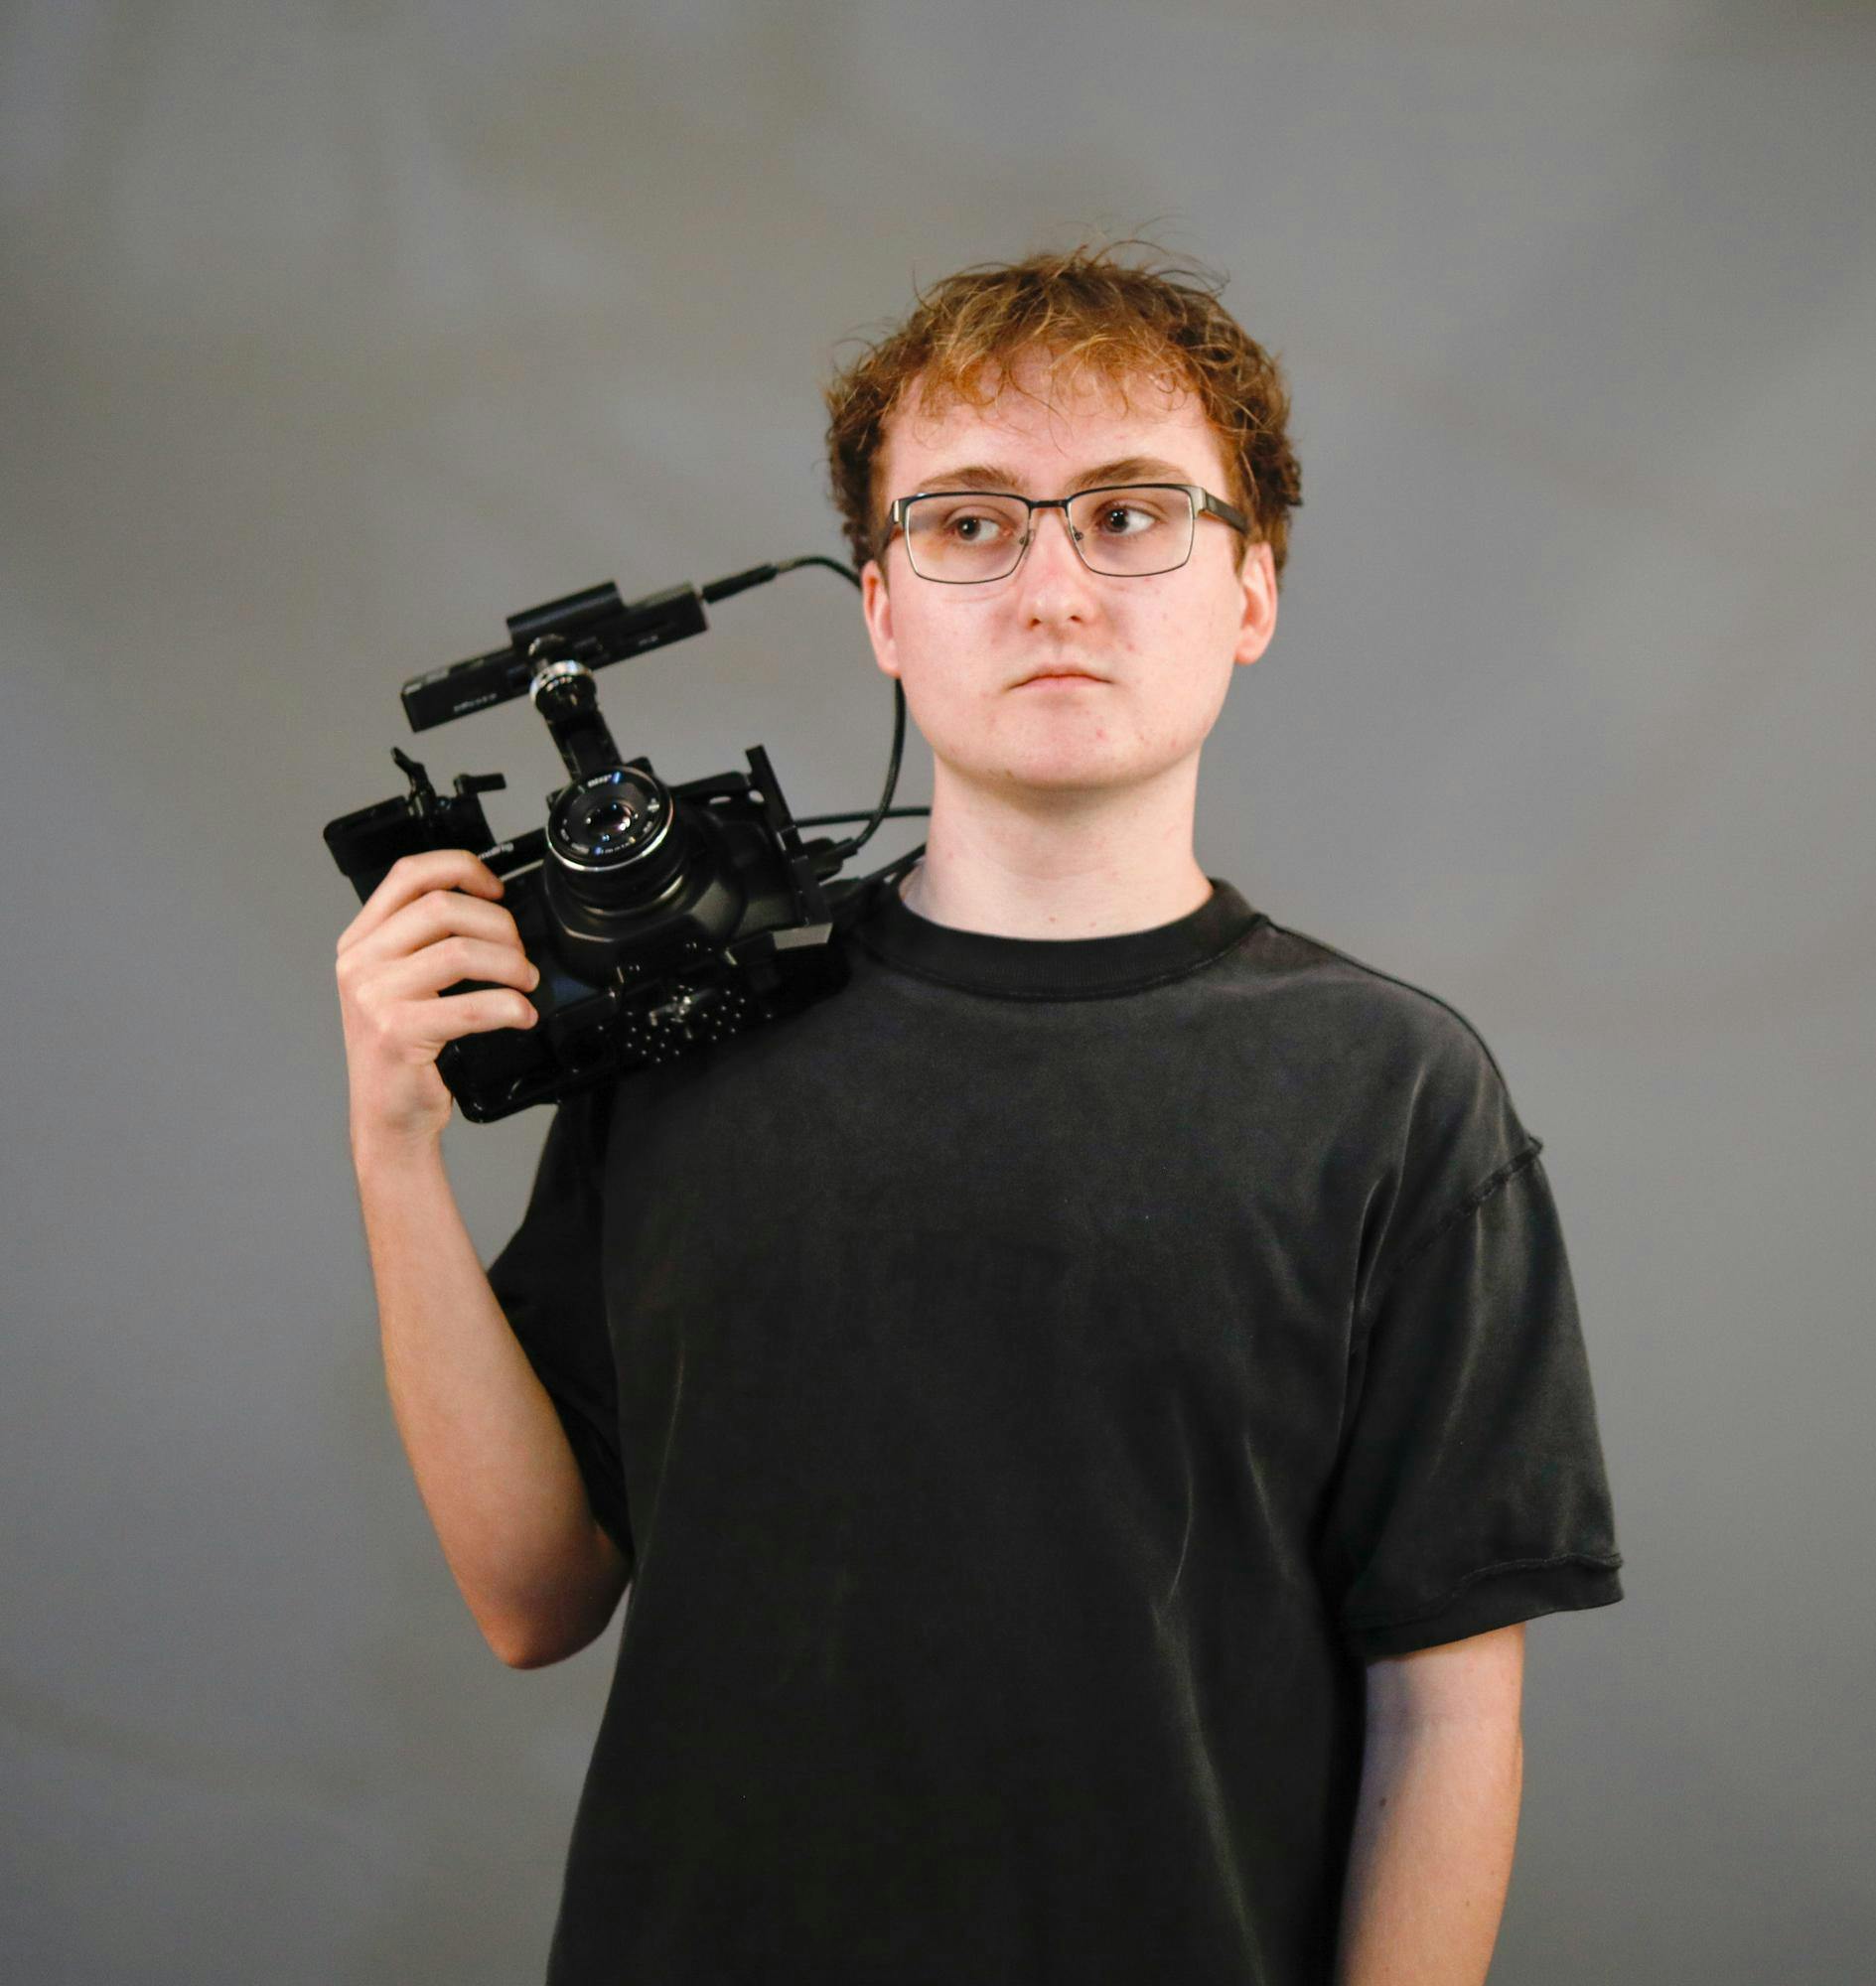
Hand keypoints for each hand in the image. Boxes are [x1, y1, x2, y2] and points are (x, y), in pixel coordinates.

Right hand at [335, 849, 539, 1161]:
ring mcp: (374, 997)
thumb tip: (491, 910)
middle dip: (498, 925)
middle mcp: (360, 962)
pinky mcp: (397, 1032)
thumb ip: (426, 943)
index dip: (460, 868)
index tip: (496, 890)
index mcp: (360, 940)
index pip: (408, 875)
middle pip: (442, 908)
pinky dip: (509, 1006)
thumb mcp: (399, 984)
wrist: (389, 1115)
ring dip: (510, 964)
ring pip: (460, 951)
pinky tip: (522, 1015)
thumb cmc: (404, 1050)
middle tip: (519, 953)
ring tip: (526, 983)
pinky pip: (470, 1006)